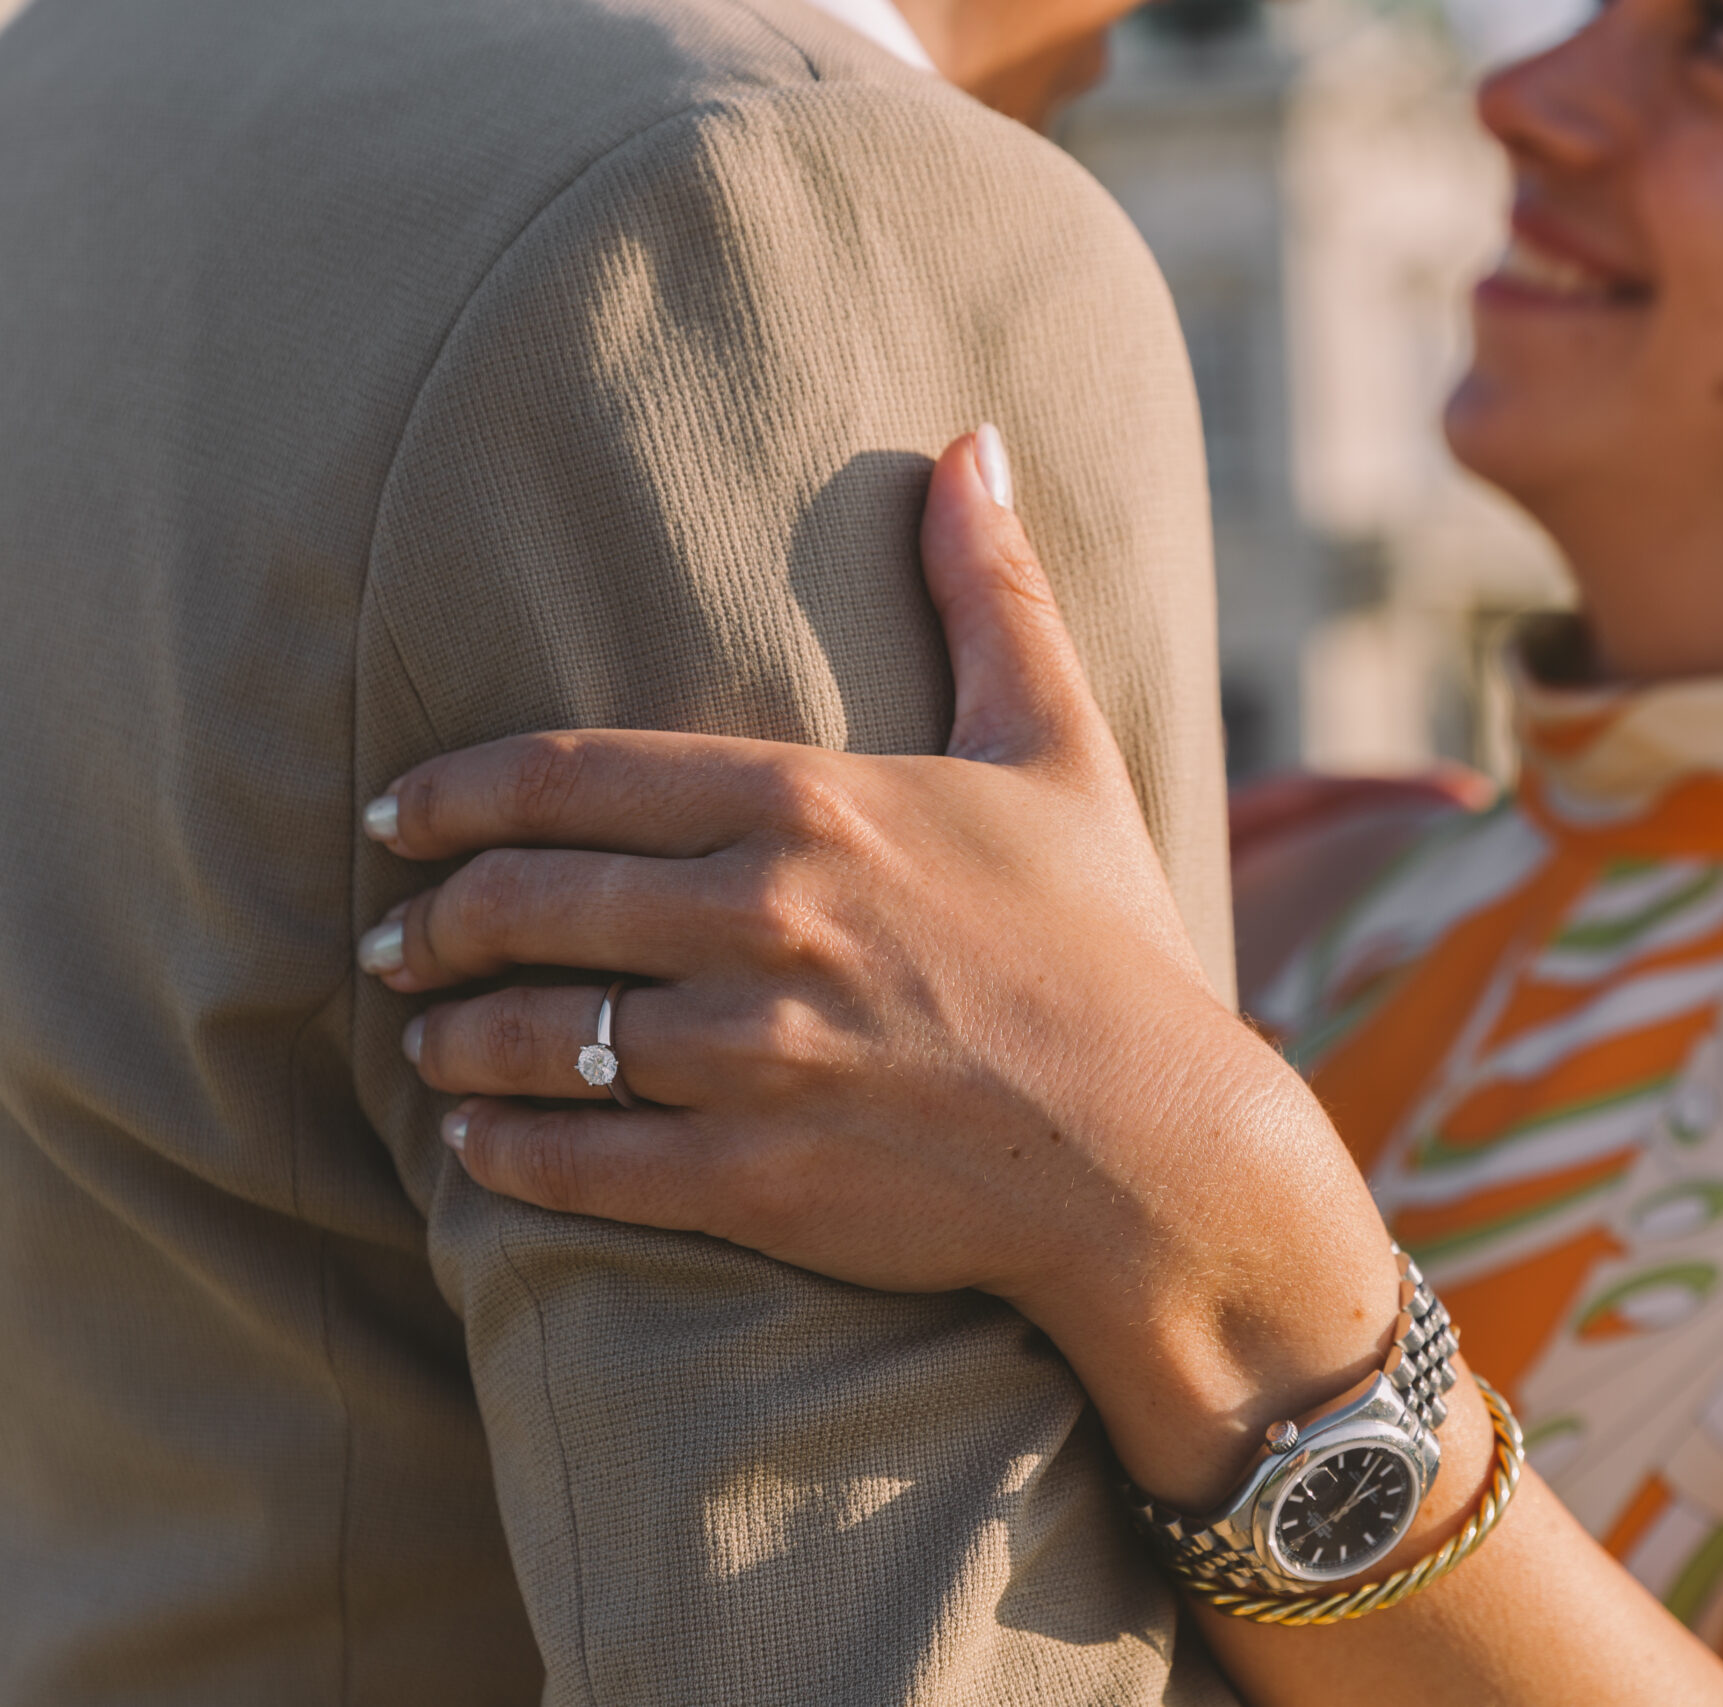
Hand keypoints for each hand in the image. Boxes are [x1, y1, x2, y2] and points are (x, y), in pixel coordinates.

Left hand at [357, 429, 1401, 1506]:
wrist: (1164, 1151)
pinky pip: (577, 1161)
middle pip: (527, 903)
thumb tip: (973, 442)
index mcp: (813, 803)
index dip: (455, 796)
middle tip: (396, 939)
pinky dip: (505, 1152)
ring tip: (428, 1040)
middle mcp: (761, 918)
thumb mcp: (1056, 749)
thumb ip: (991, 593)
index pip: (569, 777)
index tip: (397, 817)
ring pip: (533, 1036)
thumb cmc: (1109, 945)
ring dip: (455, 1037)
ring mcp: (751, 1054)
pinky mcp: (755, 1177)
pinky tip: (481, 1146)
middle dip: (434, 920)